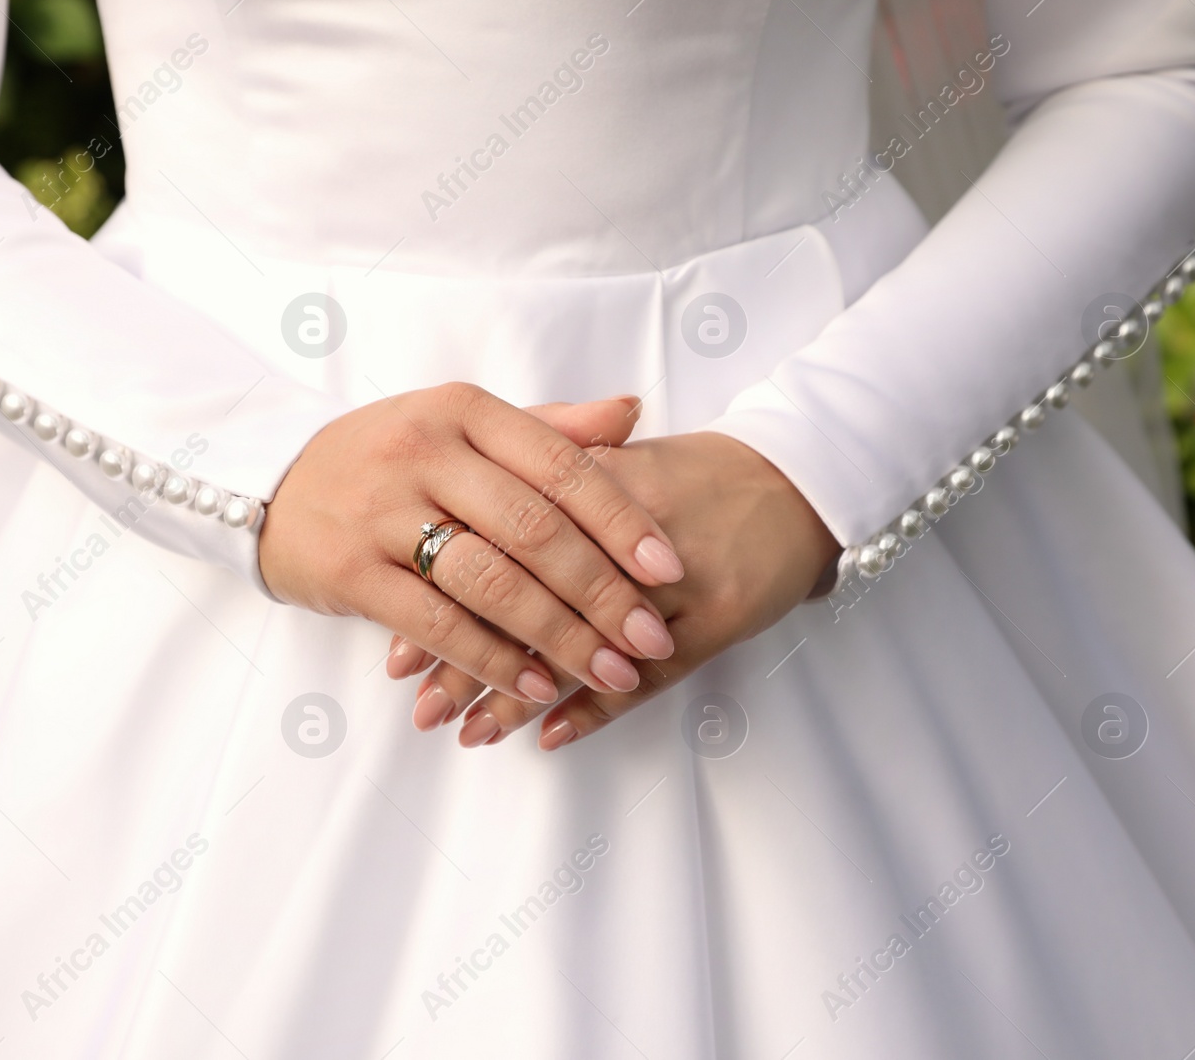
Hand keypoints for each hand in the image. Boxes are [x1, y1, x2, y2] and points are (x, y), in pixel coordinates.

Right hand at [259, 383, 682, 709]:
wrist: (271, 484)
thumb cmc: (388, 456)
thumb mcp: (462, 424)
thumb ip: (549, 426)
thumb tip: (632, 412)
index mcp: (464, 409)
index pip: (560, 466)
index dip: (621, 521)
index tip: (669, 569)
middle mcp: (424, 452)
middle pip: (533, 529)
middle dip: (601, 591)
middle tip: (650, 638)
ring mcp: (382, 511)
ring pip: (490, 581)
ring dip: (559, 634)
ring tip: (610, 672)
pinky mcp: (352, 570)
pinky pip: (438, 623)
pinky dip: (493, 659)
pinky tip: (538, 685)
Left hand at [397, 431, 838, 747]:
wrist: (799, 478)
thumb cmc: (692, 474)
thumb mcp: (617, 458)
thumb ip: (539, 479)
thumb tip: (450, 519)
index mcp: (596, 481)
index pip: (501, 539)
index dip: (446, 586)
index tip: (395, 626)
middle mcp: (628, 532)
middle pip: (531, 597)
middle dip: (467, 651)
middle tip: (415, 697)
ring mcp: (676, 580)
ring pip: (582, 643)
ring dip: (520, 691)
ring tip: (465, 731)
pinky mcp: (718, 618)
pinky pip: (651, 675)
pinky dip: (599, 708)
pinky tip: (550, 736)